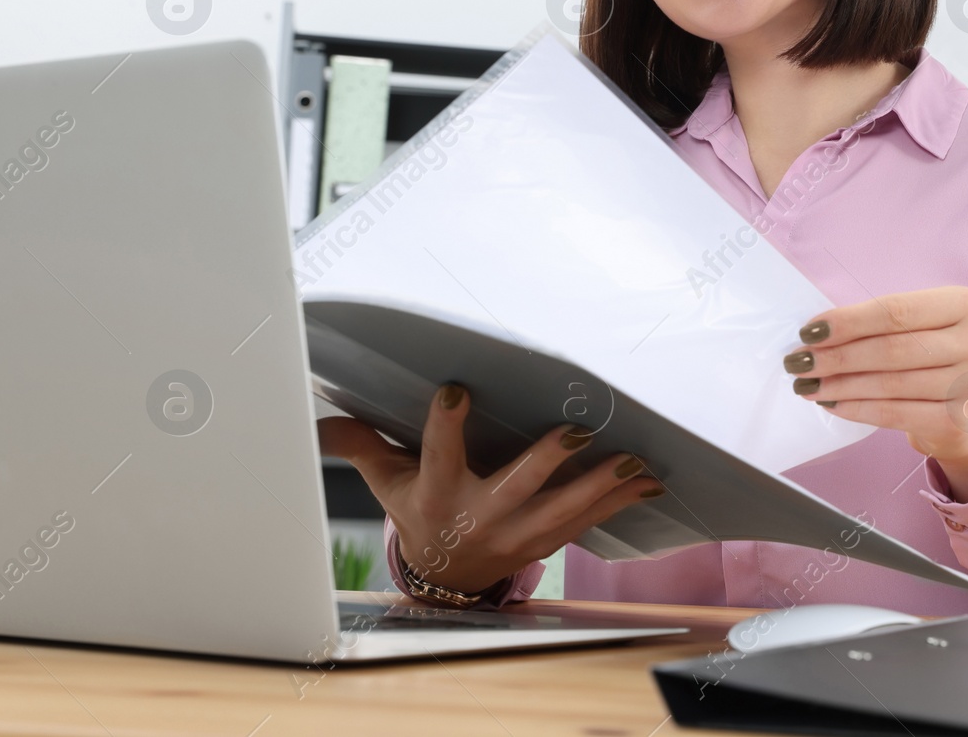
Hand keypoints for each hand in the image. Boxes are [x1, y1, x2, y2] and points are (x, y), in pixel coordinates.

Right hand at [318, 383, 661, 593]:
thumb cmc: (420, 510)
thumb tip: (318, 418)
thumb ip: (361, 444)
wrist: (444, 577)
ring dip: (601, 486)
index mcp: (438, 494)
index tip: (456, 390)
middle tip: (577, 431)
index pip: (437, 455)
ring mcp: (516, 534)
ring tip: (635, 461)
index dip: (445, 426)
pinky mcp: (544, 542)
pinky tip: (649, 483)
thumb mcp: (388, 481)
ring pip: (562, 510)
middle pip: (516, 488)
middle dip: (548, 462)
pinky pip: (586, 523)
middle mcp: (480, 516)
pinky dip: (618, 503)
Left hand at [783, 286, 967, 501]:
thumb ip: (881, 323)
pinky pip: (896, 414)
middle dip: (837, 356)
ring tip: (808, 385)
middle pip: (892, 349)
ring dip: (840, 385)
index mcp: (967, 304)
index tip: (808, 331)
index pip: (896, 311)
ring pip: (890, 384)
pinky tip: (832, 404)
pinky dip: (858, 409)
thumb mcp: (921, 326)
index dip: (848, 322)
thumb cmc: (935, 356)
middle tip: (798, 363)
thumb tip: (817, 334)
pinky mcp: (959, 421)